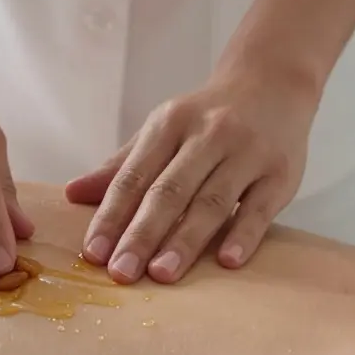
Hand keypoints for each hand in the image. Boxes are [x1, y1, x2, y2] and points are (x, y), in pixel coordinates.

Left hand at [65, 70, 314, 283]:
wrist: (273, 81)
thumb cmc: (207, 118)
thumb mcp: (161, 131)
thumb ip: (121, 167)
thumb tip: (72, 194)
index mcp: (168, 125)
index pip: (133, 176)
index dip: (111, 216)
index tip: (93, 253)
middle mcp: (207, 135)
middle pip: (169, 191)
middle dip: (141, 234)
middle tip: (120, 273)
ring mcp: (247, 153)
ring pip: (212, 201)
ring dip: (185, 240)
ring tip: (161, 273)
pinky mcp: (282, 172)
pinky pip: (260, 207)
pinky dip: (243, 234)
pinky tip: (226, 261)